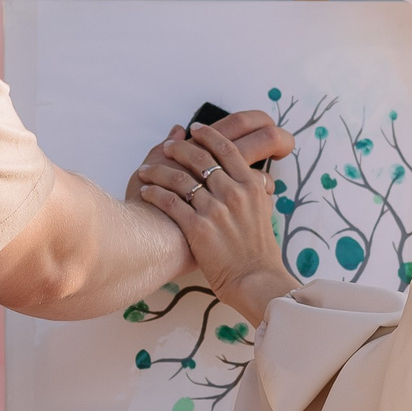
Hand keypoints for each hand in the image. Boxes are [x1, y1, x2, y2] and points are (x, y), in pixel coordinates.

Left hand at [133, 122, 300, 323]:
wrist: (257, 281)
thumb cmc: (259, 253)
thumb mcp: (265, 213)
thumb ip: (256, 191)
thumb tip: (256, 178)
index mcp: (252, 186)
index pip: (226, 149)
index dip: (208, 135)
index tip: (195, 129)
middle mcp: (234, 193)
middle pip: (200, 158)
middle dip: (178, 148)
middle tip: (166, 147)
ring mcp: (215, 210)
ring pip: (180, 178)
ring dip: (159, 170)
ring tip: (147, 170)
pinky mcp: (198, 228)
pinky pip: (170, 202)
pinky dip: (154, 193)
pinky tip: (146, 191)